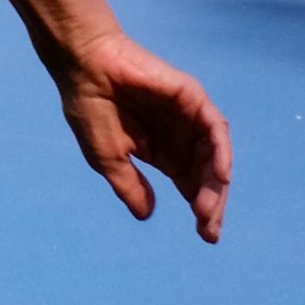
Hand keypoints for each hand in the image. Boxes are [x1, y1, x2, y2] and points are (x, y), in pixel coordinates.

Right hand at [51, 29, 231, 243]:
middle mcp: (181, 136)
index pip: (190, 184)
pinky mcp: (192, 97)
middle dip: (211, 203)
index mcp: (163, 151)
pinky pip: (214, 127)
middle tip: (209, 228)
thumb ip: (130, 185)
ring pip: (214, 154)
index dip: (202, 209)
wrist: (84, 68)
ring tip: (207, 209)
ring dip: (215, 183)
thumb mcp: (108, 158)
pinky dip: (220, 151)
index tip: (207, 236)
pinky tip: (220, 175)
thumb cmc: (90, 109)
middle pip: (207, 175)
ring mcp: (189, 116)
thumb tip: (147, 214)